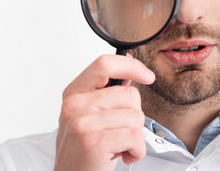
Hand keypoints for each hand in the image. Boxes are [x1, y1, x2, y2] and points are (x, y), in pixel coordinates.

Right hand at [54, 54, 154, 170]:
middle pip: (129, 94)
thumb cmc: (83, 153)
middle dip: (133, 117)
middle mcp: (75, 105)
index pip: (105, 64)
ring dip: (135, 137)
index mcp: (73, 94)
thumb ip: (105, 95)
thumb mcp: (88, 117)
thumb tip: (131, 74)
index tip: (147, 75)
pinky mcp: (94, 141)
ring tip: (117, 146)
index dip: (131, 66)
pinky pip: (135, 136)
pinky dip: (136, 150)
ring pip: (136, 116)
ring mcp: (82, 123)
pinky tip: (123, 156)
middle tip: (117, 134)